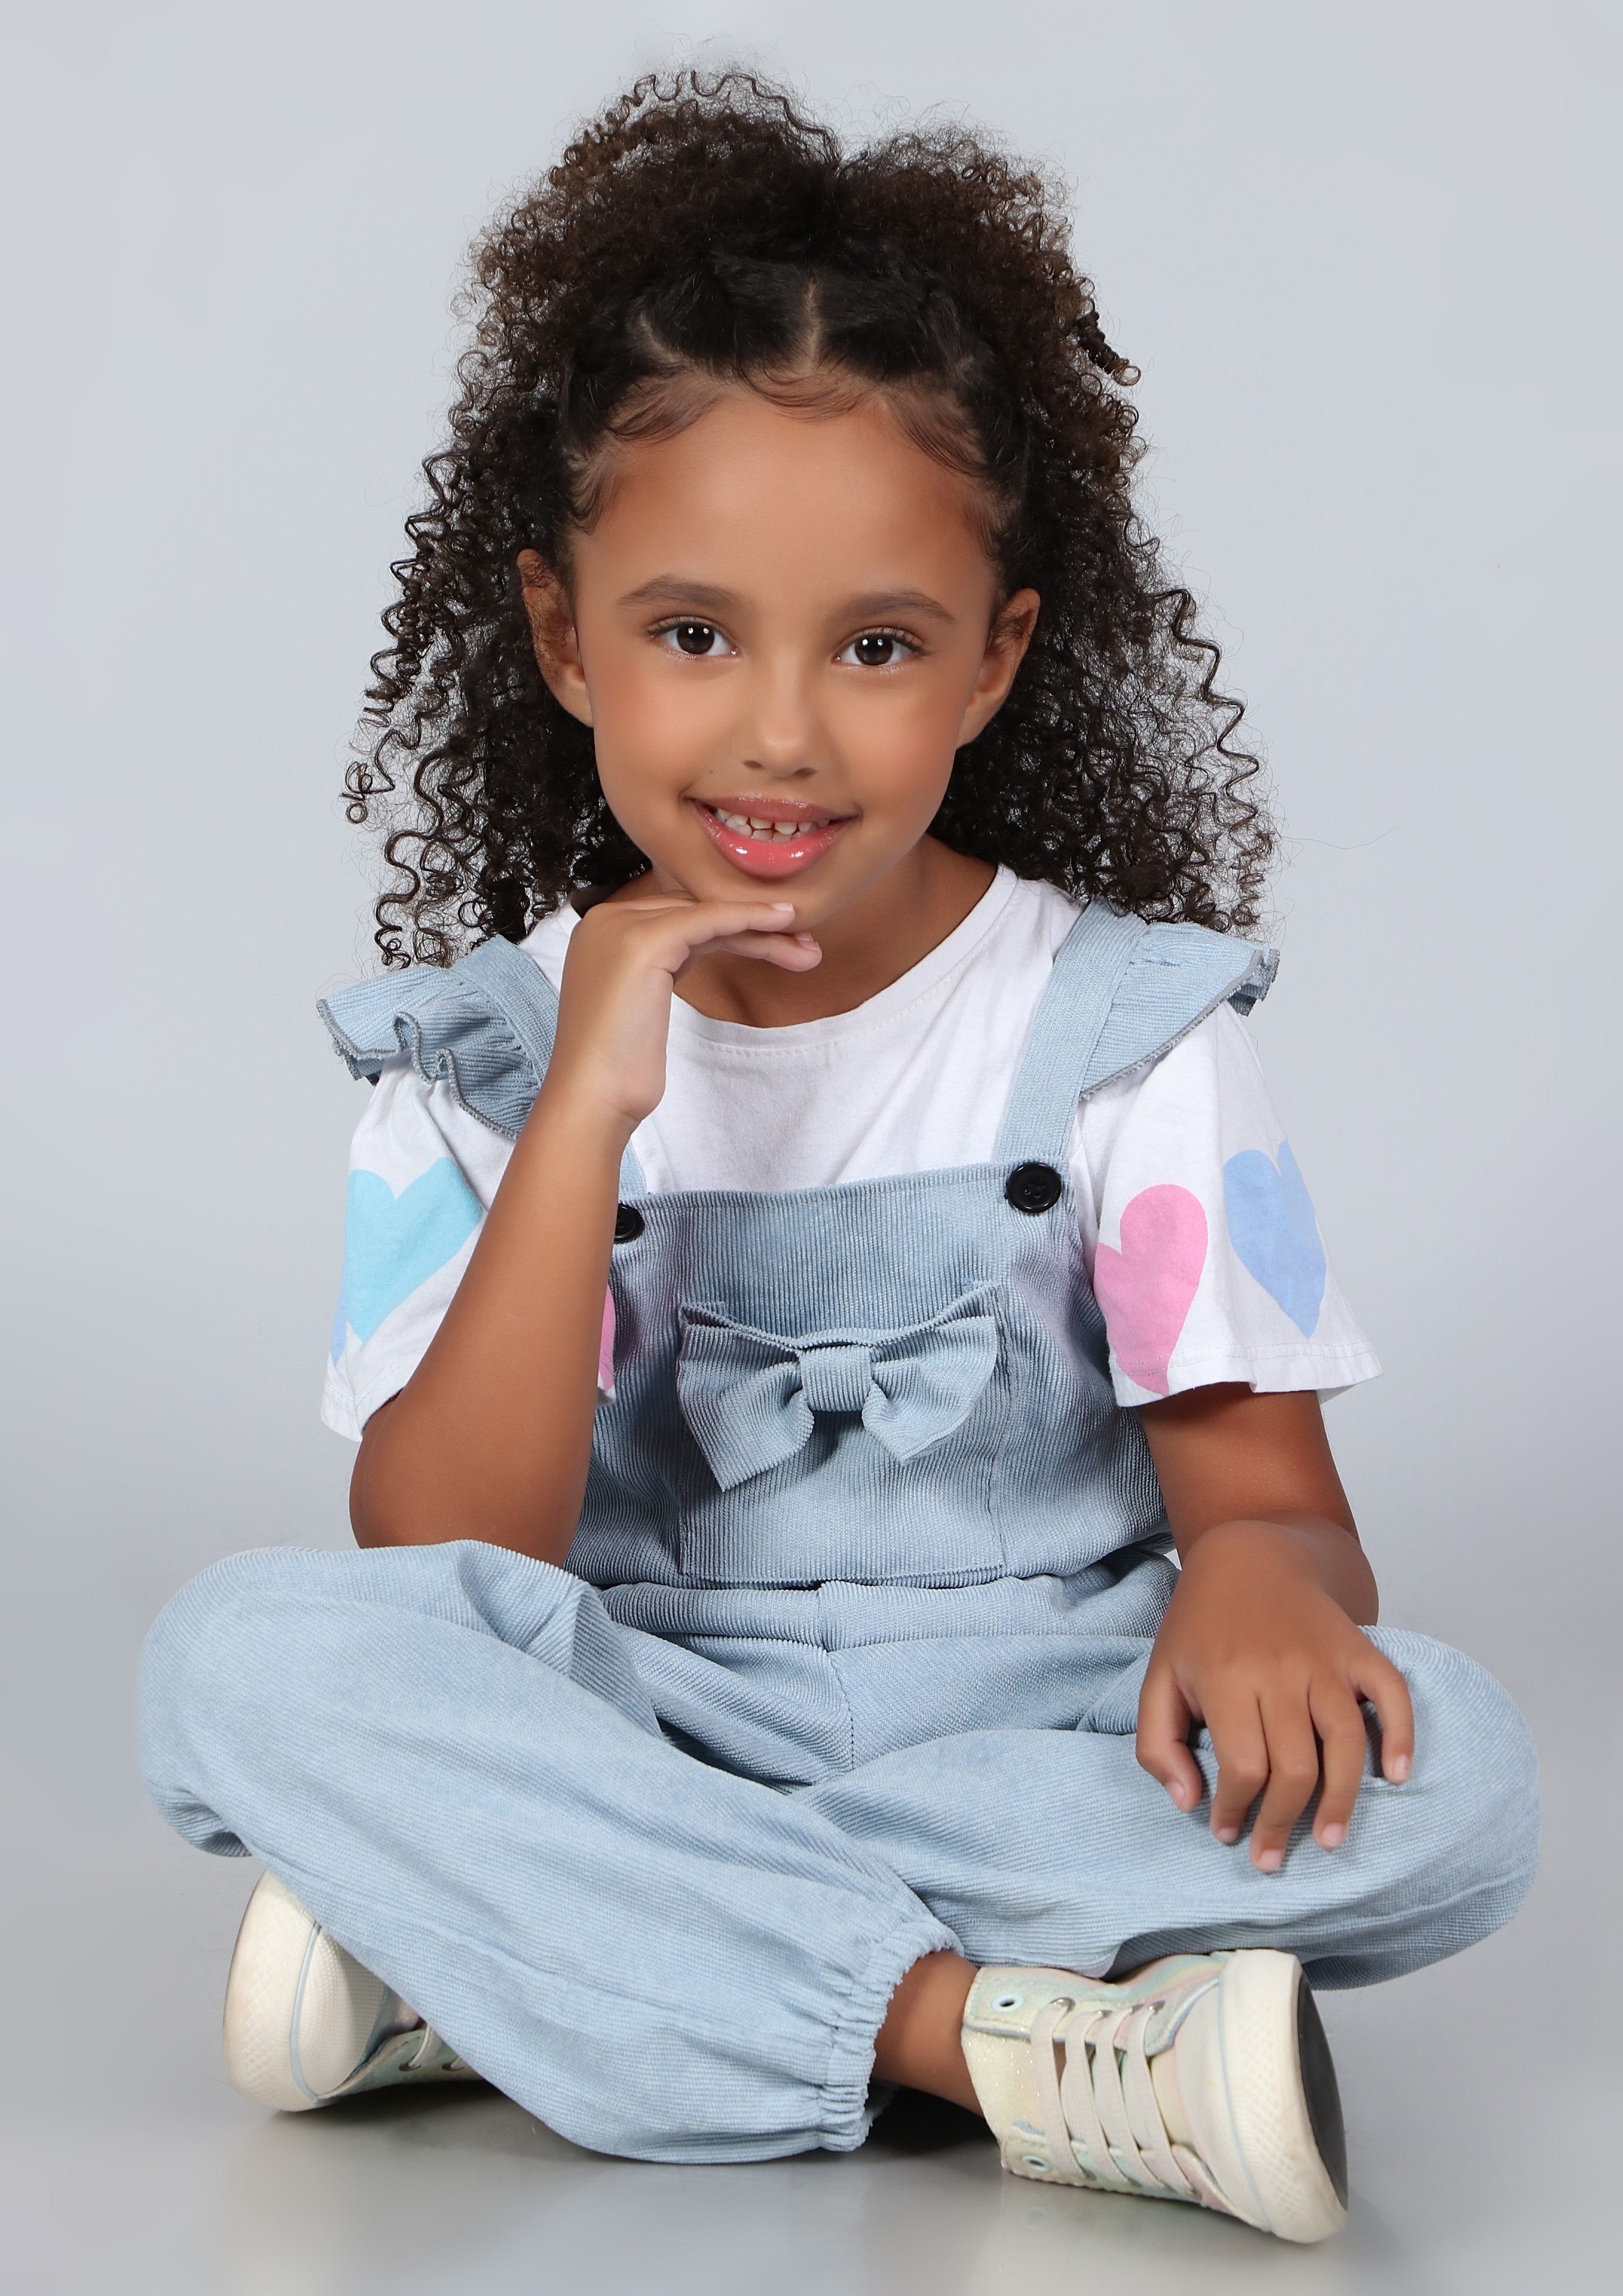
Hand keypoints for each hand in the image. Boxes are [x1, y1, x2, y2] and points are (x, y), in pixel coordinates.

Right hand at [542, 891, 819, 1137]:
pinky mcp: (642, 942)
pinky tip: (781, 925)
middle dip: (752, 928)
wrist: (592, 1099)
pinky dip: (748, 920)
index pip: (678, 916)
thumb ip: (661, 969)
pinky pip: (708, 920)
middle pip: (694, 912)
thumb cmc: (618, 1069)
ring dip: (763, 929)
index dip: (731, 926)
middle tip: (802, 946)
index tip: (777, 942)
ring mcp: (620, 928)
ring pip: (706, 916)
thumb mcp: (642, 1004)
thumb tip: (696, 954)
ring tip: (808, 950)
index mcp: (601, 933)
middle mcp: (605, 921)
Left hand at [1136, 1519, 1414, 1870]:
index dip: (1236, 1810)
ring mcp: (1324, 1659)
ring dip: (1341, 1801)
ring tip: (1326, 1842)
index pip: (1243, 1766)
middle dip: (1282, 1823)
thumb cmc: (1200, 1627)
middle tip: (1270, 1858)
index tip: (1228, 1833)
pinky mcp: (1357, 1649)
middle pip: (1295, 1766)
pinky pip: (1391, 1693)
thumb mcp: (1159, 1679)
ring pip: (1345, 1742)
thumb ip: (1157, 1745)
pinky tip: (1396, 1776)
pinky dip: (1401, 1735)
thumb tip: (1188, 1803)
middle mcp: (1280, 1669)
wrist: (1249, 1556)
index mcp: (1227, 1678)